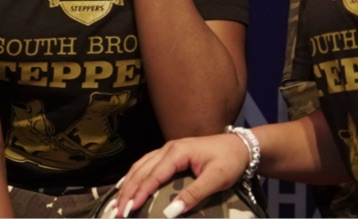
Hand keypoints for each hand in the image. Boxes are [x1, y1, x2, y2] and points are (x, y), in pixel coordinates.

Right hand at [109, 132, 249, 218]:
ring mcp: (167, 149)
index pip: (153, 175)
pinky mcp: (170, 154)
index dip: (139, 193)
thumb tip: (171, 212)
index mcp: (177, 152)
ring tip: (117, 201)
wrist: (241, 146)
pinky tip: (127, 185)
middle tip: (117, 211)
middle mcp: (168, 148)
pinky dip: (134, 176)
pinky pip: (146, 164)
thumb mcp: (216, 179)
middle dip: (127, 192)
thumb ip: (194, 195)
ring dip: (127, 184)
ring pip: (140, 166)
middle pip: (141, 170)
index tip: (129, 210)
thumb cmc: (230, 161)